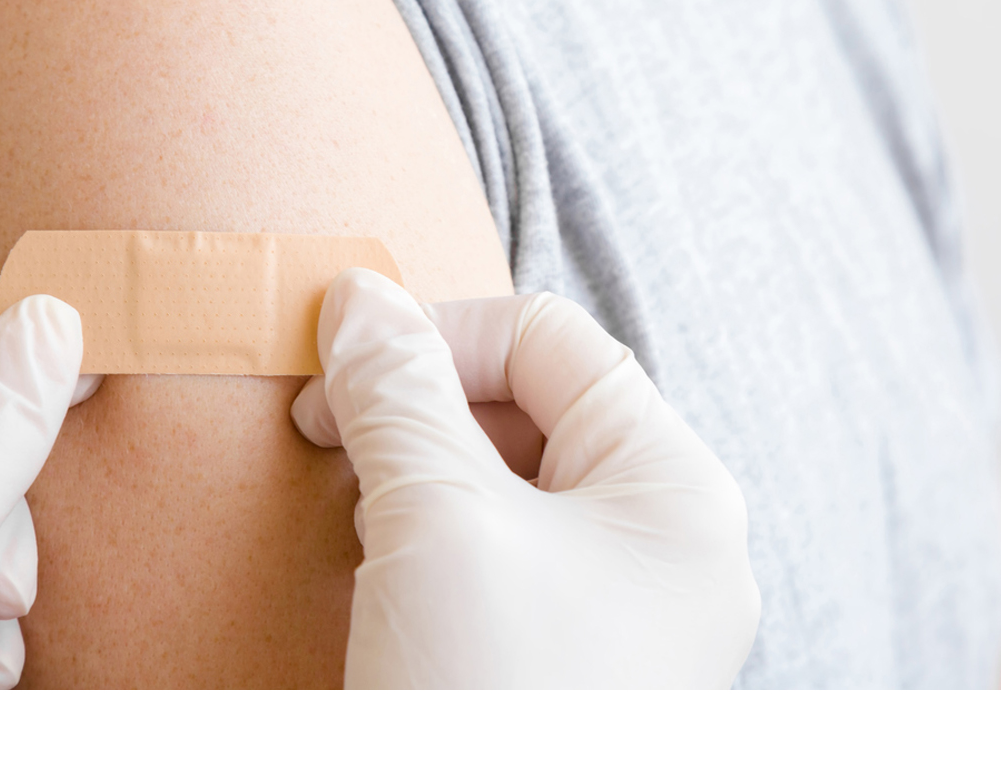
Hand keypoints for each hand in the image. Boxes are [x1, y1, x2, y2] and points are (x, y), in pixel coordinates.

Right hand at [292, 270, 759, 687]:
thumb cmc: (493, 702)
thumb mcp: (438, 522)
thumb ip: (398, 393)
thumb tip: (359, 298)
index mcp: (673, 489)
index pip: (551, 341)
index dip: (438, 333)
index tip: (335, 371)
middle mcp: (660, 544)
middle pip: (531, 406)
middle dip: (419, 406)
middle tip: (326, 436)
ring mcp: (616, 608)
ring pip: (505, 482)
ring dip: (414, 471)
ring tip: (348, 501)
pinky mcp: (561, 656)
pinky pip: (494, 556)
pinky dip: (425, 537)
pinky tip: (373, 565)